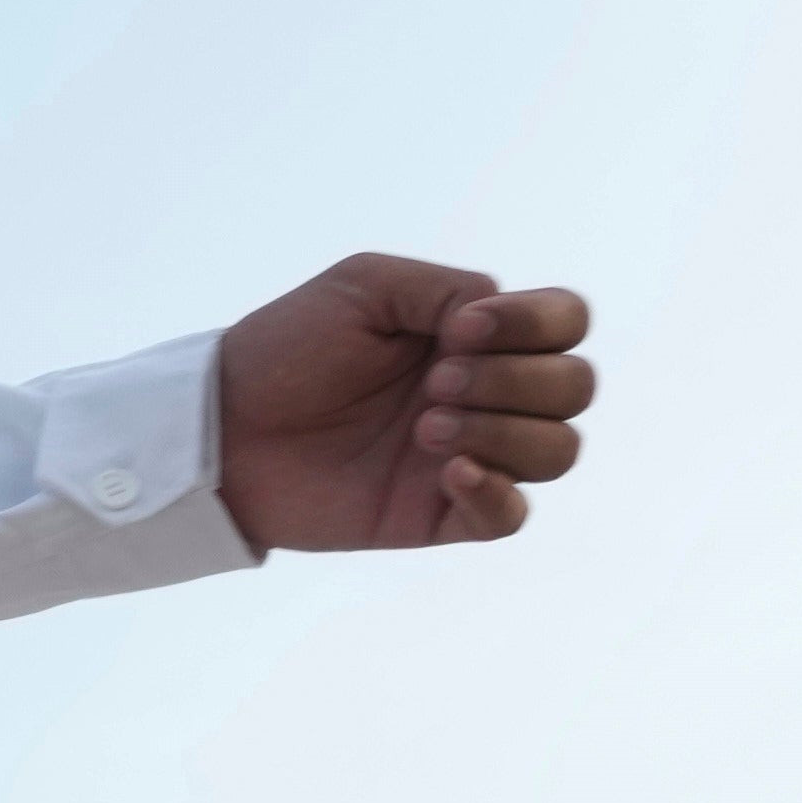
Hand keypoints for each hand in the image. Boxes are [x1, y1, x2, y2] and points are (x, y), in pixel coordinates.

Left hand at [214, 263, 593, 553]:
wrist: (226, 429)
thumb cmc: (288, 349)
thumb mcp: (366, 287)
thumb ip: (446, 288)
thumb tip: (496, 322)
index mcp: (478, 335)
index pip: (565, 322)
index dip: (537, 324)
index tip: (461, 329)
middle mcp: (488, 394)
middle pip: (574, 387)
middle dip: (515, 381)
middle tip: (433, 385)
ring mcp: (471, 454)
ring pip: (557, 450)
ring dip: (504, 432)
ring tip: (424, 429)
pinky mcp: (442, 514)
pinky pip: (512, 515)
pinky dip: (496, 491)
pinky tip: (448, 472)